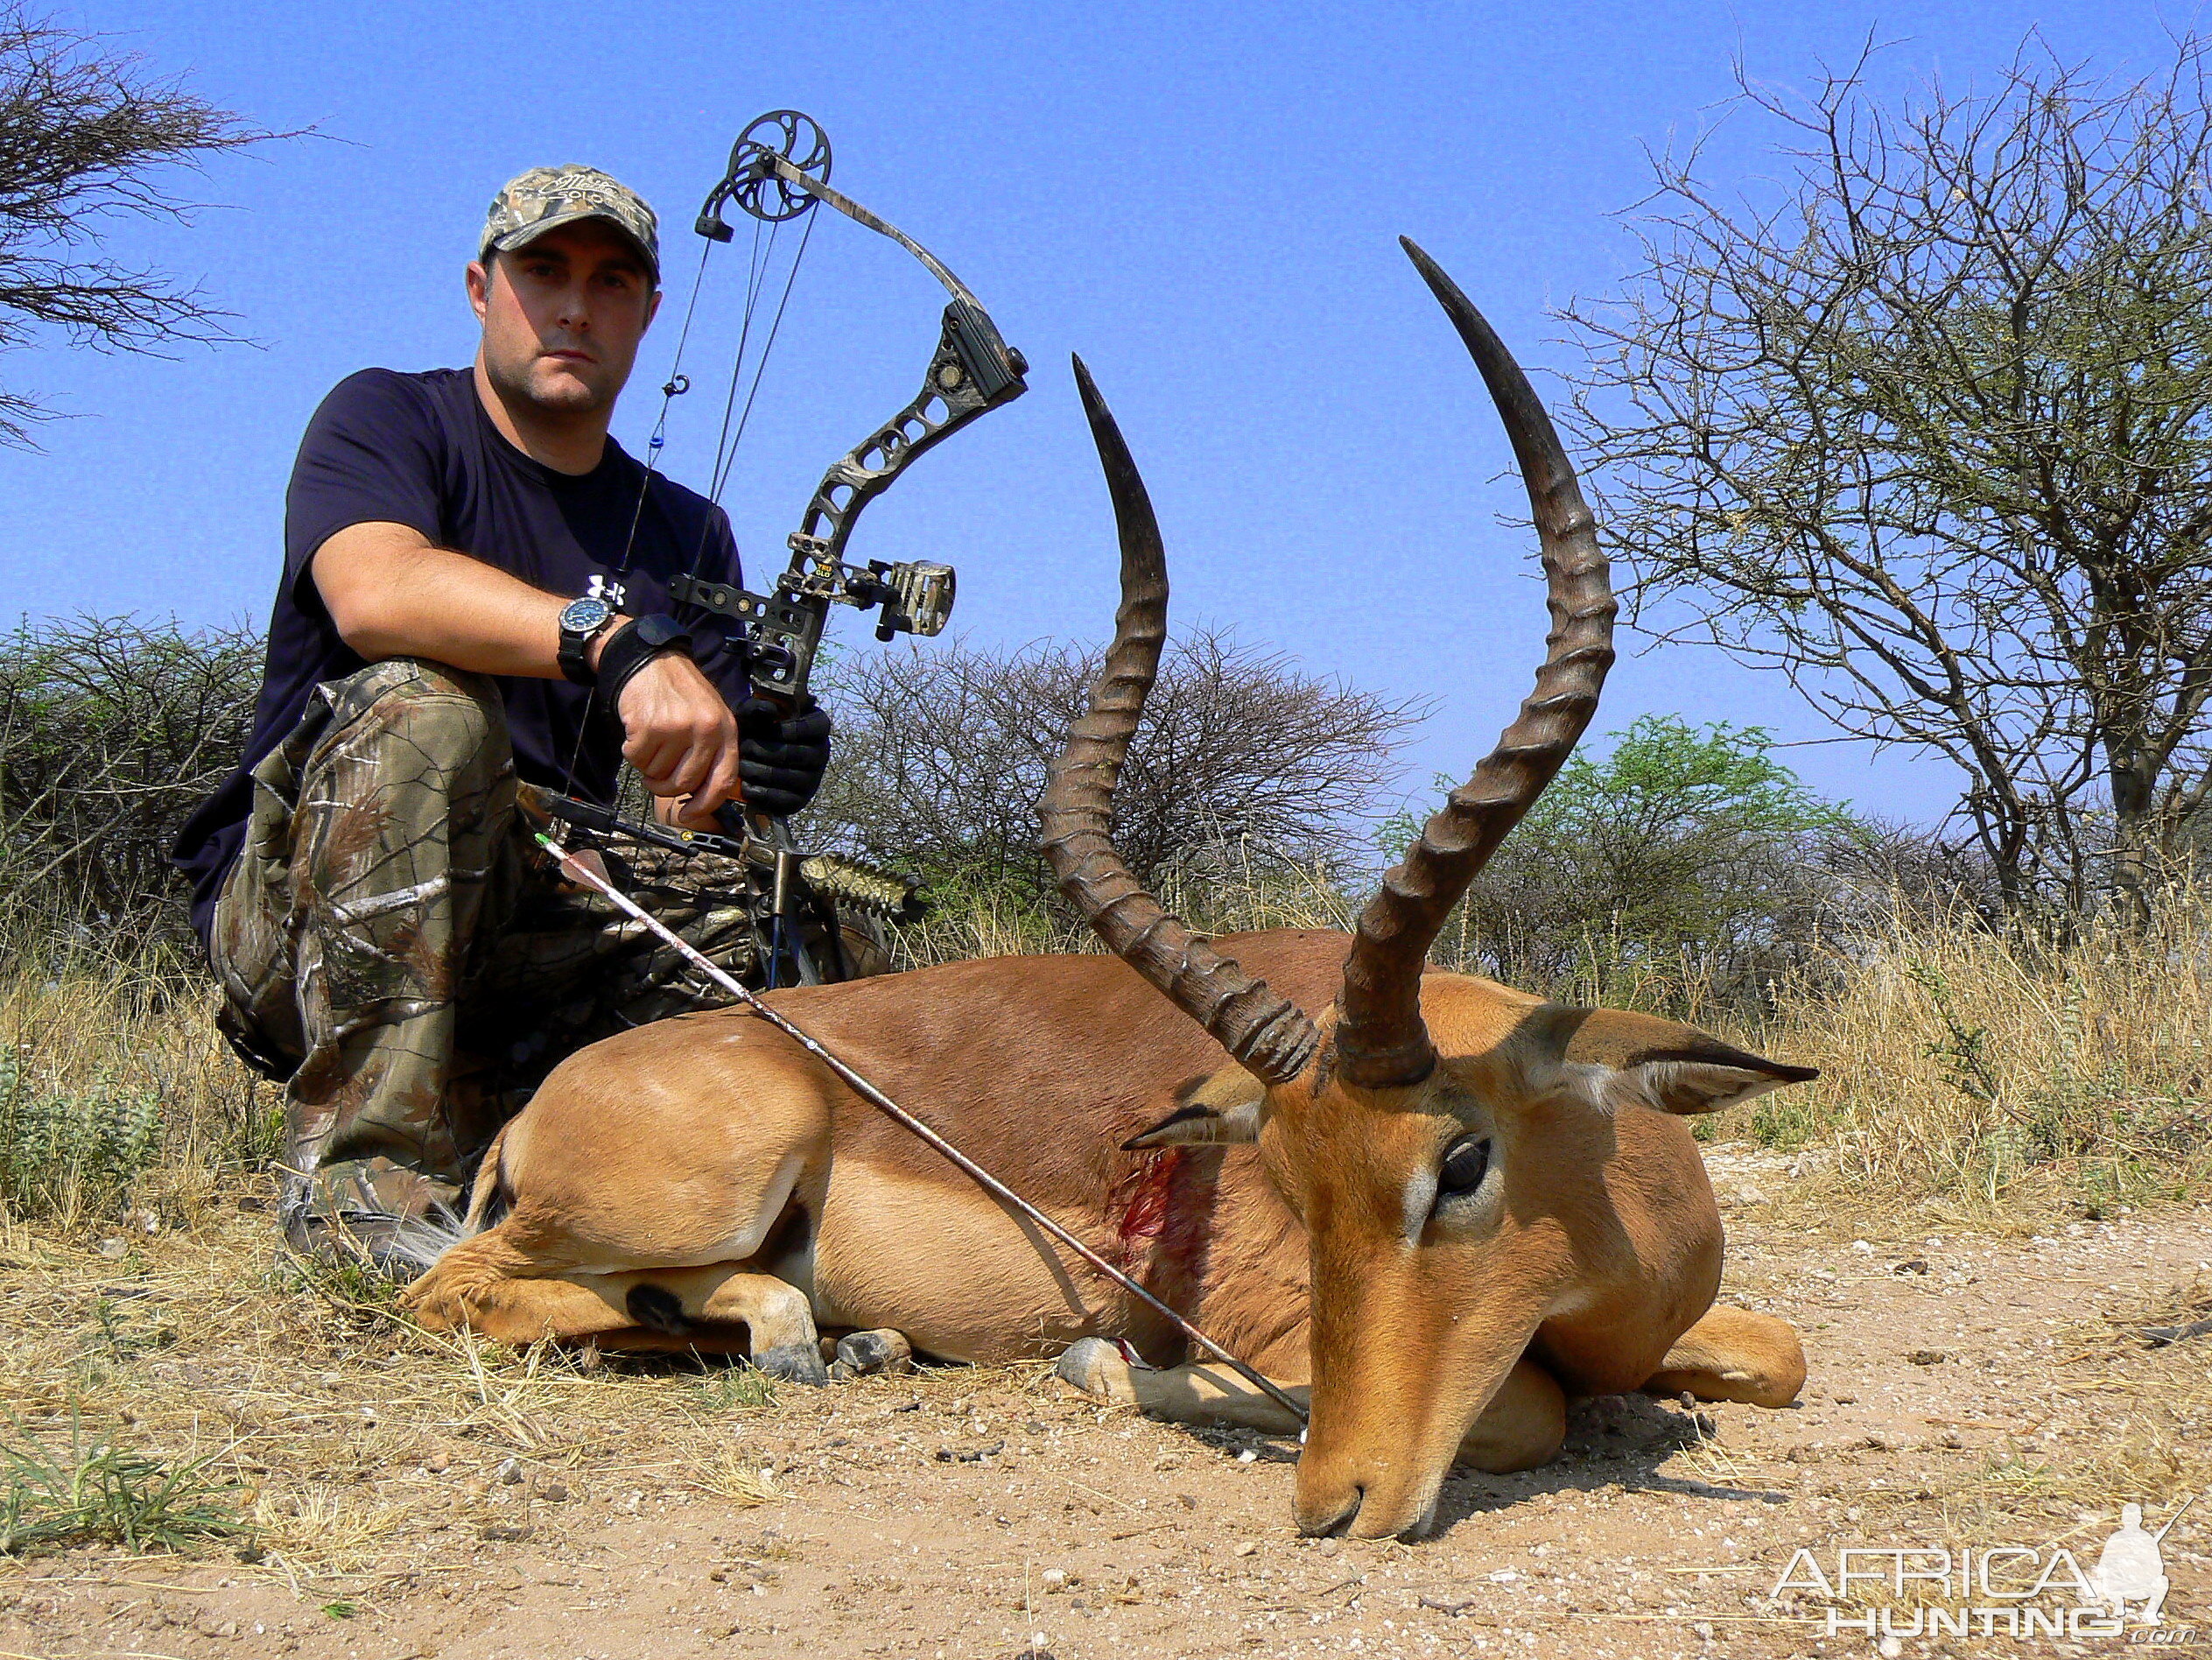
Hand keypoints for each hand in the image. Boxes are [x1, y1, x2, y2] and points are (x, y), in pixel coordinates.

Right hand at [613, 652, 742, 827]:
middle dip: (665, 787)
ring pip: (657, 774)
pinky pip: (636, 760)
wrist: (652, 661)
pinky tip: (638, 733)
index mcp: (725, 730)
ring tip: (651, 742)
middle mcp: (705, 730)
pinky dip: (632, 752)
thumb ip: (712, 752)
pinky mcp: (649, 727)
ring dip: (648, 765)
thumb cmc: (681, 693)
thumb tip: (703, 795)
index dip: (705, 805)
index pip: (722, 781)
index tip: (688, 815)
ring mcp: (677, 728)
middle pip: (684, 783)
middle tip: (656, 777)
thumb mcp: (710, 717)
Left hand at [737, 696, 832, 818]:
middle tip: (744, 747)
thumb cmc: (756, 728)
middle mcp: (821, 754)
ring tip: (741, 765)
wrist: (754, 754)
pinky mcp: (800, 800)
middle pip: (794, 754)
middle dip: (765, 751)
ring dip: (760, 771)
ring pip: (787, 777)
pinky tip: (746, 784)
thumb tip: (768, 710)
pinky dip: (762, 793)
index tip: (766, 727)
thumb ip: (757, 707)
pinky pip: (783, 800)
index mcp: (818, 727)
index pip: (812, 728)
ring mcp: (813, 779)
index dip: (787, 729)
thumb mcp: (755, 713)